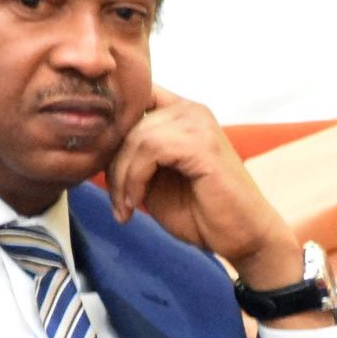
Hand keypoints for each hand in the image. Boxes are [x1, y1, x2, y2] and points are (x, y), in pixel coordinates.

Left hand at [106, 86, 301, 291]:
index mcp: (178, 113)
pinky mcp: (203, 143)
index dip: (110, 129)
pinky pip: (150, 149)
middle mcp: (189, 109)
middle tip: (117, 202)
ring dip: (121, 176)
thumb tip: (94, 145)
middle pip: (127, 120)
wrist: (242, 238)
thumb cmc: (200, 211)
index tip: (101, 168)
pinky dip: (134, 178)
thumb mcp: (153, 178)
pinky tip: (136, 203)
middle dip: (112, 165)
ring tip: (125, 206)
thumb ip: (132, 156)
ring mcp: (198, 123)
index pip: (133, 99)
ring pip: (135, 136)